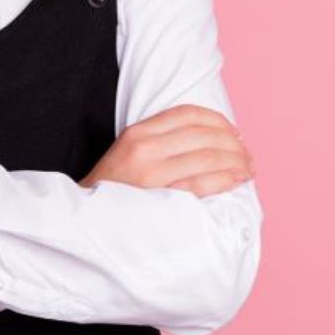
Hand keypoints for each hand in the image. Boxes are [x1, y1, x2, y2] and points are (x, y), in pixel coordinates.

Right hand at [79, 103, 253, 197]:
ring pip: (206, 157)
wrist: (87, 219)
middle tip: (246, 153)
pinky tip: (237, 179)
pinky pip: (201, 183)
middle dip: (231, 143)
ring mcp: (151, 173)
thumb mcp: (128, 152)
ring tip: (248, 167)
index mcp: (138, 132)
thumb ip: (160, 141)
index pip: (186, 114)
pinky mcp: (159, 198)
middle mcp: (145, 148)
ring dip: (235, 161)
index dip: (216, 120)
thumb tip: (207, 140)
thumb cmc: (113, 188)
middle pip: (201, 134)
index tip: (233, 130)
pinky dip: (225, 179)